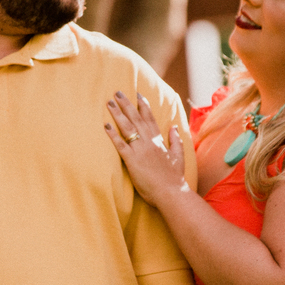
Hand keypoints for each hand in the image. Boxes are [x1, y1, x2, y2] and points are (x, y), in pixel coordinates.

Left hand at [106, 92, 187, 206]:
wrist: (171, 192)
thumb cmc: (174, 177)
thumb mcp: (178, 155)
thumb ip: (175, 140)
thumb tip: (173, 126)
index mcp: (159, 141)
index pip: (150, 118)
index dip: (143, 106)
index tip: (137, 94)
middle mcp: (149, 142)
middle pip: (136, 118)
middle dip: (126, 104)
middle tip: (117, 92)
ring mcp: (140, 150)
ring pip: (127, 128)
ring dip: (117, 114)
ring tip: (109, 103)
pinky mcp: (132, 161)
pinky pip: (120, 145)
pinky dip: (113, 135)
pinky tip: (106, 126)